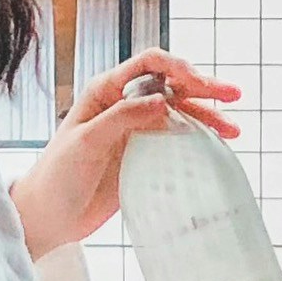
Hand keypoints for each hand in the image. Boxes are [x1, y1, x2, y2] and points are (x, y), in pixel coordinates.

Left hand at [11, 49, 239, 262]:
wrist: (48, 216)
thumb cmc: (56, 176)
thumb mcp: (87, 142)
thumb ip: (123, 117)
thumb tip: (163, 100)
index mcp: (105, 91)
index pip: (149, 64)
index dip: (178, 66)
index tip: (199, 81)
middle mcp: (123, 104)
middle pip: (171, 86)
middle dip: (203, 88)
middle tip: (233, 96)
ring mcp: (134, 130)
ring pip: (178, 113)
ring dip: (205, 116)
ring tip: (233, 130)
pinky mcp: (141, 155)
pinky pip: (175, 140)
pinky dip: (196, 140)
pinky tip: (215, 145)